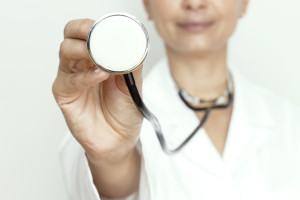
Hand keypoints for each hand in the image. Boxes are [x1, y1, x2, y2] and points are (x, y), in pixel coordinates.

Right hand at [52, 19, 143, 164]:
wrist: (119, 140)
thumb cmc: (124, 112)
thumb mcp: (133, 85)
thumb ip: (132, 65)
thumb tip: (133, 45)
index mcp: (96, 59)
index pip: (87, 32)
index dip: (94, 26)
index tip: (111, 29)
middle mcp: (81, 65)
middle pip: (71, 36)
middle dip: (84, 32)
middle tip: (99, 37)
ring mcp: (71, 79)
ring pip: (66, 52)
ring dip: (85, 50)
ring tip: (103, 58)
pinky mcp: (65, 95)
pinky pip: (70, 80)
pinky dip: (86, 76)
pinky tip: (101, 76)